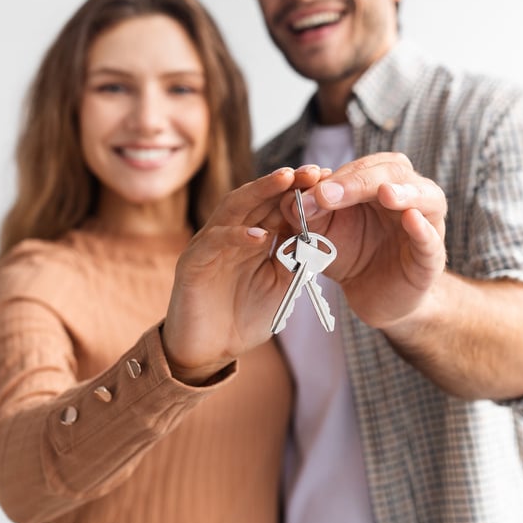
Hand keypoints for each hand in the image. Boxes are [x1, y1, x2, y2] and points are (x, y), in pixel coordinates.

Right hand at [161, 165, 321, 384]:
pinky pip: (215, 242)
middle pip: (258, 197)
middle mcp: (230, 232)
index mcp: (252, 236)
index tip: (330, 177)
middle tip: (314, 170)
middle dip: (286, 182)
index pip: (276, 203)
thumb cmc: (244, 317)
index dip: (300, 189)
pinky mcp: (192, 263)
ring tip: (287, 180)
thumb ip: (296, 259)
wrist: (209, 352)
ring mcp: (209, 245)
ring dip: (260, 193)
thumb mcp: (281, 286)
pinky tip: (260, 235)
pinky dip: (237, 237)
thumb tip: (321, 234)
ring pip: (234, 208)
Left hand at [293, 153, 447, 329]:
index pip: (363, 166)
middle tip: (328, 194)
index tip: (308, 186)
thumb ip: (308, 214)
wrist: (373, 295)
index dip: (336, 175)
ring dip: (404, 192)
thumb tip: (291, 197)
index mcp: (381, 182)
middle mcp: (408, 194)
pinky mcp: (431, 258)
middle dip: (359, 181)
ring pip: (426, 196)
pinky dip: (423, 228)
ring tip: (385, 193)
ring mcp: (426, 223)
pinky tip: (412, 219)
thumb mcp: (322, 232)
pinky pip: (432, 240)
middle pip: (393, 172)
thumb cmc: (352, 253)